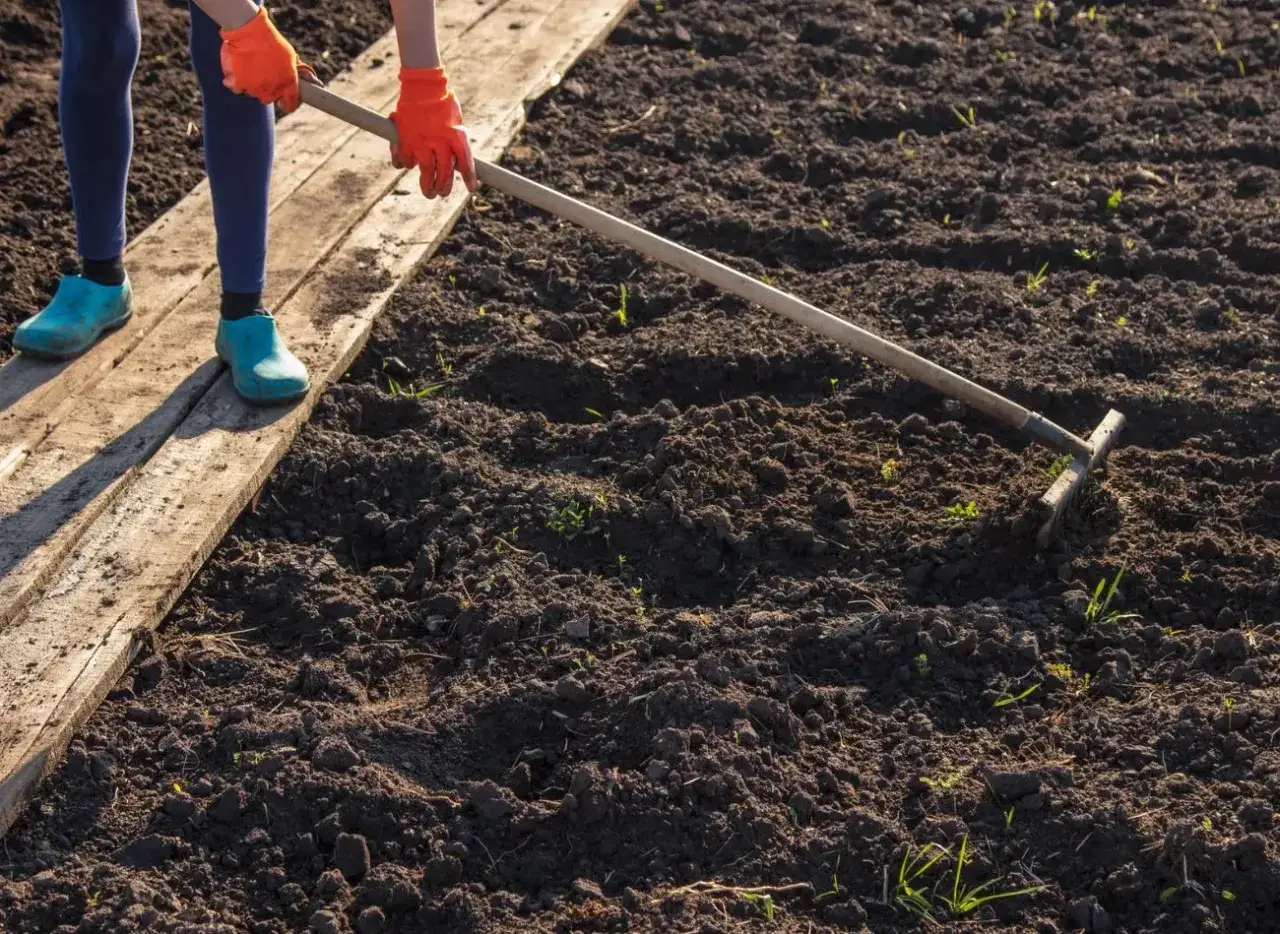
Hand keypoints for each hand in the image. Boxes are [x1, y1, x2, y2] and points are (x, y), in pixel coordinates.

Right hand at [220, 6, 314, 112]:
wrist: (250, 31)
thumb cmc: (272, 41)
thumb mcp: (291, 55)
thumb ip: (297, 71)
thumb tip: (310, 80)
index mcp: (289, 83)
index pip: (291, 104)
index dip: (288, 104)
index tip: (284, 102)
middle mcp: (273, 89)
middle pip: (269, 99)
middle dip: (268, 91)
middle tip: (264, 76)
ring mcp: (256, 88)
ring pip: (254, 93)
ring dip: (252, 84)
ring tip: (250, 67)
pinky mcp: (239, 84)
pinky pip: (237, 88)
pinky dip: (235, 81)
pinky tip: (237, 70)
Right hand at [390, 67, 477, 198]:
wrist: (423, 85)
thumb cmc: (442, 100)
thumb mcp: (455, 119)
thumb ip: (455, 138)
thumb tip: (456, 160)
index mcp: (457, 135)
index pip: (465, 162)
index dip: (469, 177)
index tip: (472, 189)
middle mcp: (440, 141)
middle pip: (444, 172)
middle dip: (443, 187)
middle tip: (440, 194)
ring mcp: (422, 142)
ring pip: (425, 171)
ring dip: (427, 185)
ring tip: (429, 192)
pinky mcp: (405, 140)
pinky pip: (405, 161)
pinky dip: (404, 164)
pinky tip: (406, 165)